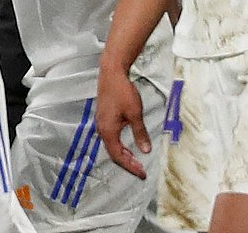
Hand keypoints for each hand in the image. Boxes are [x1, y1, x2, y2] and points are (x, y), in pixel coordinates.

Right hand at [96, 64, 150, 178]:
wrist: (111, 73)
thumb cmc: (122, 92)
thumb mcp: (135, 114)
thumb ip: (140, 133)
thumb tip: (145, 150)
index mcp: (108, 130)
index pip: (118, 156)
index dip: (131, 166)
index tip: (142, 173)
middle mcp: (102, 129)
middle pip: (113, 153)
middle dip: (127, 163)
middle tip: (141, 170)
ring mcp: (101, 123)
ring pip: (111, 145)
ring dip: (123, 154)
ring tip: (136, 160)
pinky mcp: (104, 118)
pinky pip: (111, 138)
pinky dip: (120, 145)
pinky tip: (127, 145)